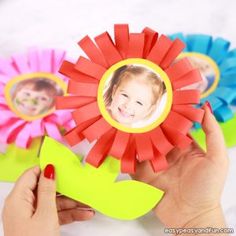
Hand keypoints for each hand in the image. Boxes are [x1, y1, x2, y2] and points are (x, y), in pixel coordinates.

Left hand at [2, 164, 94, 235]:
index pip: (32, 174)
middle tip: (80, 185)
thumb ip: (48, 190)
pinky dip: (68, 214)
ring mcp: (31, 215)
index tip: (63, 165)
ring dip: (71, 203)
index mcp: (18, 199)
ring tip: (88, 204)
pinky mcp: (38, 224)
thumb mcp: (45, 214)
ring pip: (53, 202)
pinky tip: (83, 214)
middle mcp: (23, 205)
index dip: (47, 169)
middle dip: (66, 189)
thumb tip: (49, 169)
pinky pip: (54, 213)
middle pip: (46, 189)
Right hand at [132, 104, 228, 228]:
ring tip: (124, 123)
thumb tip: (204, 107)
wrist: (192, 218)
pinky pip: (132, 162)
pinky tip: (119, 144)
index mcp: (182, 146)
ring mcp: (153, 163)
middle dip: (146, 124)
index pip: (171, 126)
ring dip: (133, 137)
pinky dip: (125, 154)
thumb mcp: (216, 159)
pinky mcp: (142, 174)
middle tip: (135, 110)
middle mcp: (166, 152)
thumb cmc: (207, 189)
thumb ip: (212, 133)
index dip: (165, 115)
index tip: (157, 101)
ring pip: (141, 145)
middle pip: (153, 134)